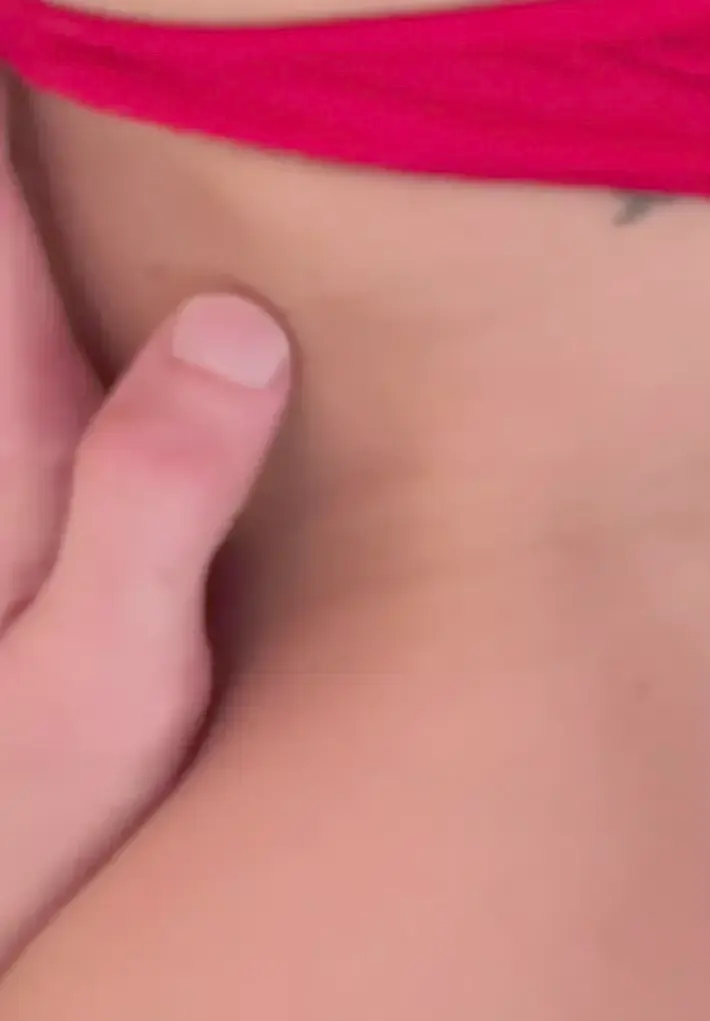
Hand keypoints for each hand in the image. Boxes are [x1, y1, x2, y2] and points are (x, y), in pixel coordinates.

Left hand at [0, 86, 291, 966]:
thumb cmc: (28, 805)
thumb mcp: (107, 674)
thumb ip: (157, 496)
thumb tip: (238, 322)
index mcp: (6, 418)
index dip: (39, 82)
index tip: (104, 16)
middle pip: (13, 221)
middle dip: (58, 110)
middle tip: (118, 41)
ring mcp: (18, 450)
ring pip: (32, 275)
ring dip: (49, 196)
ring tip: (115, 93)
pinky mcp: (45, 495)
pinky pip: (53, 335)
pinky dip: (59, 267)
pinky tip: (175, 290)